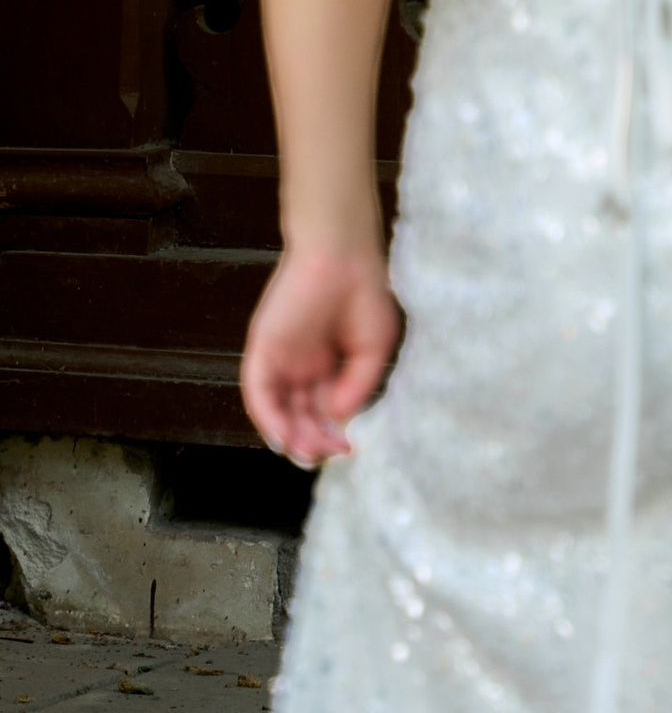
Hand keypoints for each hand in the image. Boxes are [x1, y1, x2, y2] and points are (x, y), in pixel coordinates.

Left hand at [241, 241, 399, 464]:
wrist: (342, 256)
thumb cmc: (364, 294)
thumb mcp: (373, 349)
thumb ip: (358, 386)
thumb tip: (338, 418)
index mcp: (328, 363)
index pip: (324, 409)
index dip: (335, 432)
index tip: (350, 449)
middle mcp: (302, 365)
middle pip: (301, 413)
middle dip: (314, 439)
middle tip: (328, 456)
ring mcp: (281, 359)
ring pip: (279, 409)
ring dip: (291, 436)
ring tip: (308, 455)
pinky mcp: (263, 351)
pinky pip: (259, 393)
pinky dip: (268, 418)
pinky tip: (282, 439)